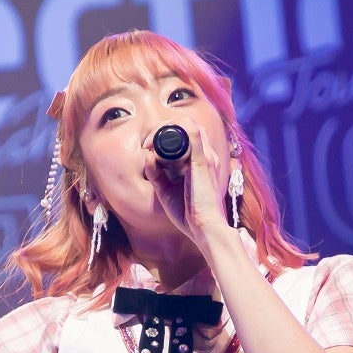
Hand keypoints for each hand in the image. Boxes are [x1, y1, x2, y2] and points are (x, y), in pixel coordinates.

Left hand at [147, 126, 232, 248]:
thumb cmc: (188, 213)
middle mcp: (207, 155)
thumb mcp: (165, 191)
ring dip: (164, 129)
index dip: (163, 133)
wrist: (203, 229)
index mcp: (201, 161)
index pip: (185, 132)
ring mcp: (206, 156)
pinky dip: (171, 133)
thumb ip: (156, 174)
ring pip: (187, 124)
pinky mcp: (203, 161)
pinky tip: (156, 149)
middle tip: (145, 144)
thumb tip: (148, 157)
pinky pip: (191, 132)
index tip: (146, 148)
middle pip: (185, 124)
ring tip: (149, 145)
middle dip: (161, 128)